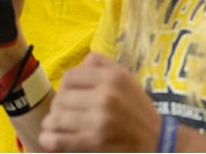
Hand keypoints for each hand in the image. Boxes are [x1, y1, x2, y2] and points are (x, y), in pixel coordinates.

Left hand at [39, 53, 160, 151]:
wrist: (157, 140)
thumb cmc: (138, 108)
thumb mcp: (126, 78)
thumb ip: (102, 64)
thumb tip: (80, 63)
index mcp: (112, 77)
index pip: (70, 76)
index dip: (64, 86)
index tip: (68, 95)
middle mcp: (106, 95)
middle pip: (62, 97)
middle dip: (58, 107)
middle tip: (61, 113)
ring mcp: (99, 120)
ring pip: (58, 117)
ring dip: (51, 123)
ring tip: (53, 126)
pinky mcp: (94, 142)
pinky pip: (60, 139)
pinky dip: (49, 139)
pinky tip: (48, 138)